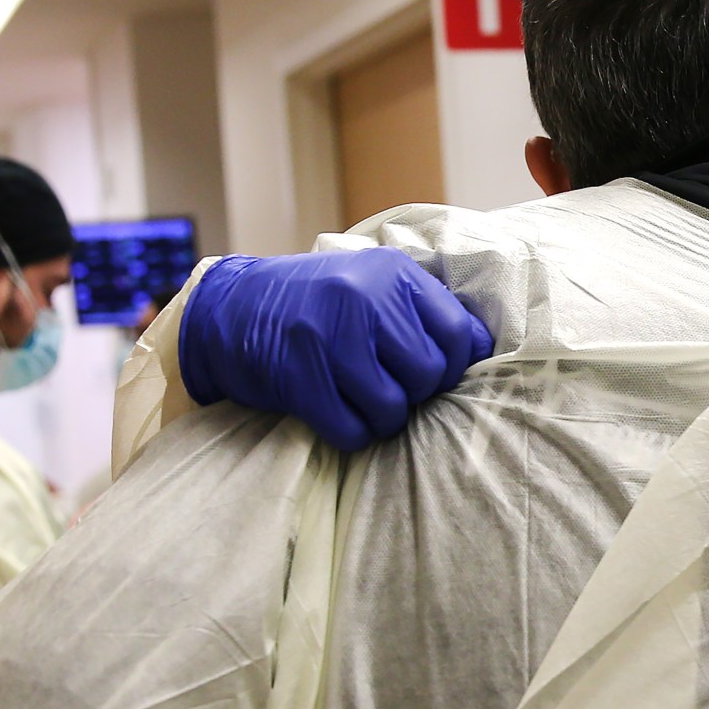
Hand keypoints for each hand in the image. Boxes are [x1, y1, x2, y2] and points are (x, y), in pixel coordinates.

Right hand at [178, 250, 493, 452]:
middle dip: (413, 394)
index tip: (428, 374)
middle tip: (385, 386)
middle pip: (428, 377)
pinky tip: (335, 414)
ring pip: (392, 409)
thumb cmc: (312, 304)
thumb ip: (419, 310)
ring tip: (359, 402)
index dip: (451, 367)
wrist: (229, 308)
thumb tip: (480, 352)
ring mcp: (330, 338)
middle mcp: (365, 299)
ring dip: (380, 419)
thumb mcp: (369, 284)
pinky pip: (352, 430)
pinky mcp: (300, 377)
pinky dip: (349, 433)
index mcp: (393, 274)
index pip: (460, 336)